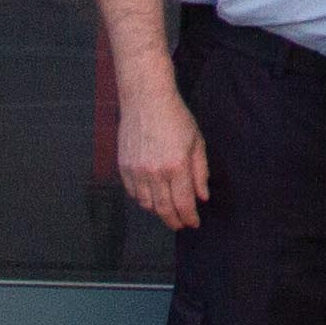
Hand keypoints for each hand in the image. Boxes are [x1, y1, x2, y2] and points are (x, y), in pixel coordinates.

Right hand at [115, 75, 210, 230]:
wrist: (146, 99)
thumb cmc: (175, 117)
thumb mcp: (197, 142)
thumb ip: (200, 172)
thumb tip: (202, 197)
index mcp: (177, 166)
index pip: (183, 203)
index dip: (189, 218)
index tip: (194, 223)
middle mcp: (155, 172)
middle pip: (164, 209)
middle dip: (174, 221)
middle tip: (180, 224)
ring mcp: (137, 170)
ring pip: (146, 204)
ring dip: (158, 211)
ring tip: (167, 210)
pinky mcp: (124, 166)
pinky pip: (132, 192)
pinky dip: (142, 199)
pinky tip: (151, 196)